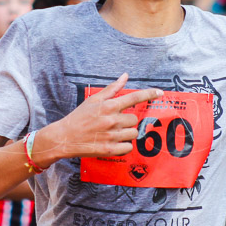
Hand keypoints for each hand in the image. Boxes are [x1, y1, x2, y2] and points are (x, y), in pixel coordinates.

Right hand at [34, 73, 162, 164]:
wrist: (64, 137)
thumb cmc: (79, 117)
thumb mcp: (94, 100)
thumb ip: (112, 89)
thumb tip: (125, 76)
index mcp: (108, 106)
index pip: (134, 98)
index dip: (149, 94)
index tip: (160, 93)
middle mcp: (112, 120)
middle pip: (134, 119)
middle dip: (127, 120)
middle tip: (114, 123)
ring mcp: (111, 135)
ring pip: (133, 133)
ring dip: (126, 133)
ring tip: (113, 133)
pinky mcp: (110, 149)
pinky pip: (128, 147)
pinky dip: (123, 145)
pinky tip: (113, 142)